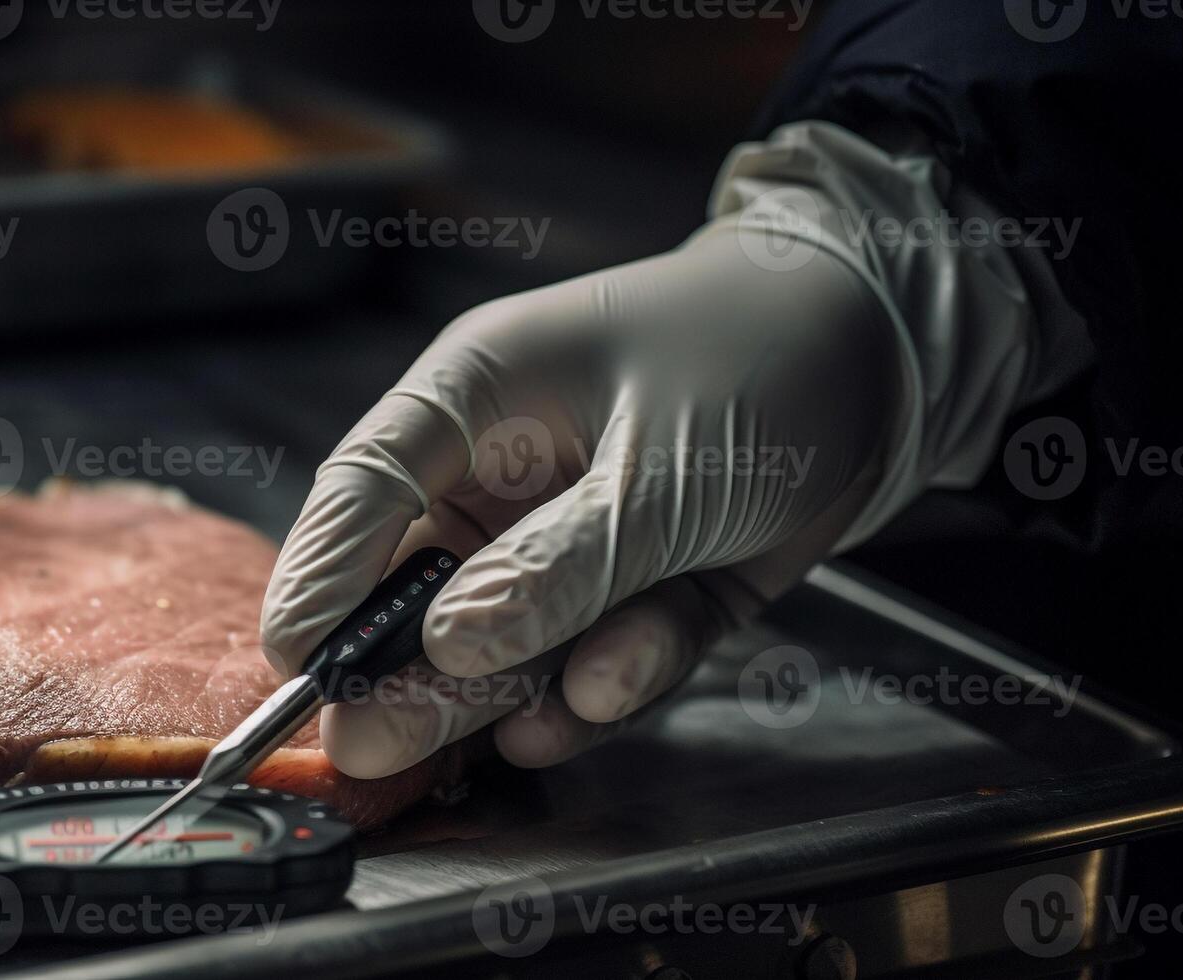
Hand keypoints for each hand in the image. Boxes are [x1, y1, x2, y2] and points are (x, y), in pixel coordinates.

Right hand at [261, 217, 906, 777]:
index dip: (320, 575)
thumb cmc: (760, 358)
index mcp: (479, 396)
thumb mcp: (661, 466)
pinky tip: (597, 700)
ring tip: (521, 732)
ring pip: (514, 635)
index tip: (293, 663)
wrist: (890, 361)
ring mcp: (571, 536)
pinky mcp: (636, 589)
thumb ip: (562, 563)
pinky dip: (608, 680)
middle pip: (426, 582)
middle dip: (406, 667)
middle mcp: (509, 473)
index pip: (366, 487)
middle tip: (367, 748)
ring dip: (517, 687)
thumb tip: (452, 644)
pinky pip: (601, 651)